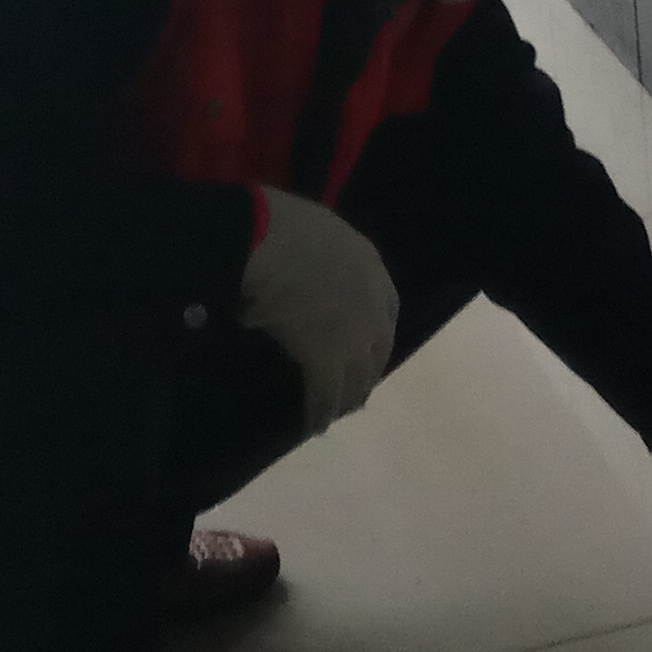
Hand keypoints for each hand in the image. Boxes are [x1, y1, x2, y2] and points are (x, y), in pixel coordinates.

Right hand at [237, 186, 399, 430]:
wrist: (264, 241)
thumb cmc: (277, 224)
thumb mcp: (312, 230)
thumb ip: (321, 256)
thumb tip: (302, 272)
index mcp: (370, 267)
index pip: (388, 310)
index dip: (378, 335)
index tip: (368, 349)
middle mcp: (371, 305)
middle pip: (377, 351)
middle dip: (367, 373)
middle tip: (355, 391)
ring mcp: (353, 336)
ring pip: (356, 379)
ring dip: (346, 399)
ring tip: (334, 414)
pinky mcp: (327, 359)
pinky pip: (325, 395)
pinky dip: (318, 413)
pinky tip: (312, 426)